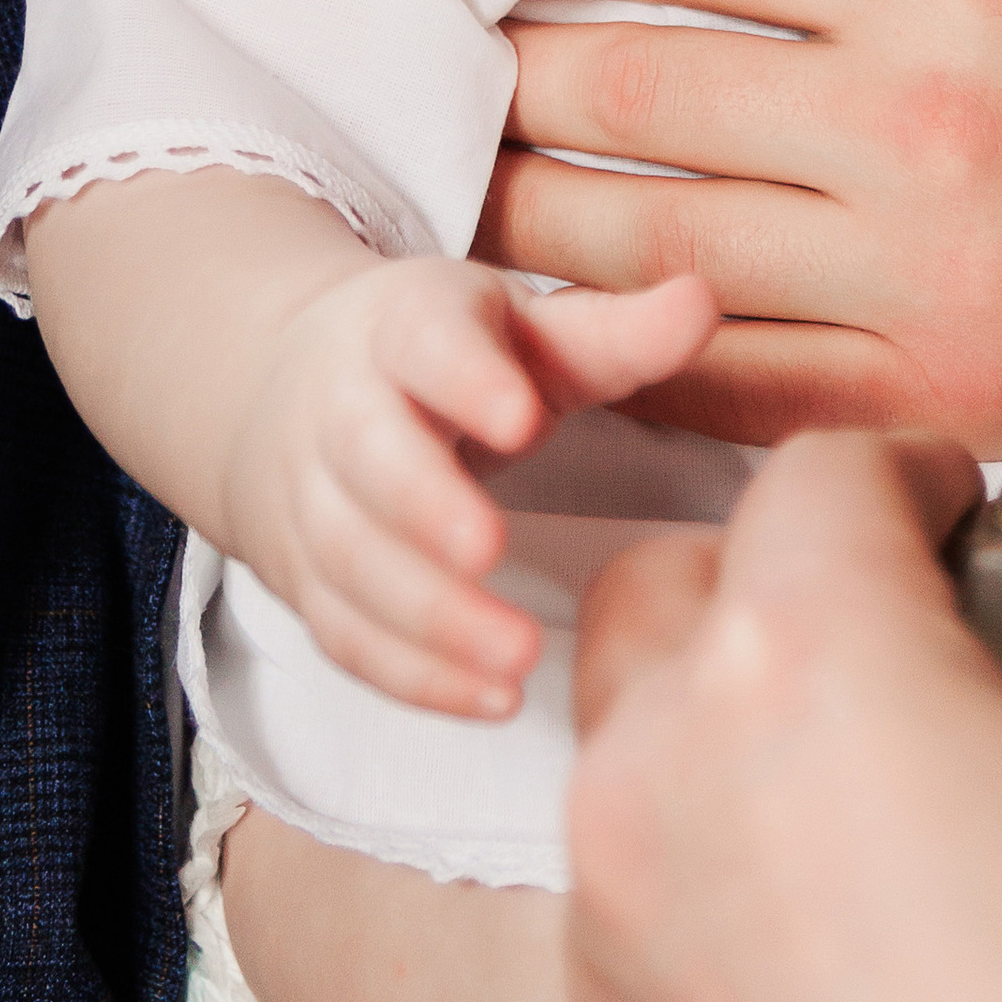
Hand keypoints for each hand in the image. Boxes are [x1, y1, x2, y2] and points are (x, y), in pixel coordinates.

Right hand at [219, 254, 717, 716]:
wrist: (300, 381)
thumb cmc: (451, 356)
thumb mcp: (527, 330)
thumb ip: (614, 331)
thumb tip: (701, 303)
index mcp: (405, 326)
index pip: (425, 342)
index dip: (466, 380)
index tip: (522, 419)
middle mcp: (344, 408)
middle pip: (369, 459)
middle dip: (425, 508)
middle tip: (494, 550)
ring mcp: (314, 498)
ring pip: (351, 560)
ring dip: (429, 616)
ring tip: (517, 656)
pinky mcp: (309, 580)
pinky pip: (347, 634)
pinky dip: (414, 675)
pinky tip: (491, 698)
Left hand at [476, 0, 1001, 445]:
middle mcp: (918, 136)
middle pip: (642, 90)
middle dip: (518, 64)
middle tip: (442, 45)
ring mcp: (922, 283)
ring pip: (653, 246)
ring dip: (530, 211)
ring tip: (456, 174)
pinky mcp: (939, 396)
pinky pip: (735, 380)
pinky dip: (629, 350)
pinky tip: (559, 318)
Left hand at [567, 432, 1001, 1001]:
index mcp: (812, 661)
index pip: (821, 474)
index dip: (906, 472)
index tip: (959, 508)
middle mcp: (675, 764)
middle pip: (678, 584)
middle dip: (777, 580)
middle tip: (898, 627)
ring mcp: (622, 908)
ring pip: (629, 738)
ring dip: (721, 720)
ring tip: (863, 780)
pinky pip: (628, 886)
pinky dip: (700, 861)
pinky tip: (828, 919)